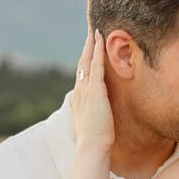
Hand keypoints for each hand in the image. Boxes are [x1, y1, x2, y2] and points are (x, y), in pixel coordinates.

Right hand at [71, 28, 114, 151]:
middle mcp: (79, 92)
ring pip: (88, 62)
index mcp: (78, 100)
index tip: (88, 52)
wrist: (92, 147)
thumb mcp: (93, 125)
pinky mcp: (95, 91)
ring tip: (95, 32)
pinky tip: (101, 41)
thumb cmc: (94, 142)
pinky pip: (97, 66)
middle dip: (86, 49)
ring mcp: (86, 90)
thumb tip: (99, 116)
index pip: (81, 76)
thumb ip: (94, 117)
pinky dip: (98, 52)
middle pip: (82, 65)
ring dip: (91, 46)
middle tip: (90, 34)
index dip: (85, 62)